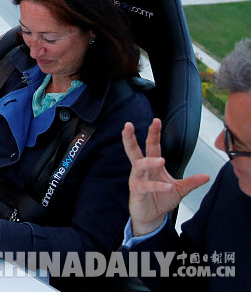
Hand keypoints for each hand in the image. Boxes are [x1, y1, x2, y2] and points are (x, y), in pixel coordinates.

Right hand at [122, 119, 209, 235]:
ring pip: (138, 165)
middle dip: (130, 138)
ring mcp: (137, 179)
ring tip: (161, 161)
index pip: (151, 146)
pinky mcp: (136, 191)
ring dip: (149, 162)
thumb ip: (191, 182)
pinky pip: (144, 186)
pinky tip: (167, 186)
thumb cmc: (161, 199)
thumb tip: (207, 176)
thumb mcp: (179, 189)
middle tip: (129, 125)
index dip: (153, 134)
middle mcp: (142, 169)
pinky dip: (156, 186)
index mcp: (152, 165)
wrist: (152, 217)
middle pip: (134, 150)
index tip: (156, 120)